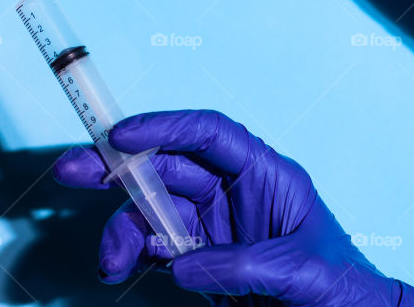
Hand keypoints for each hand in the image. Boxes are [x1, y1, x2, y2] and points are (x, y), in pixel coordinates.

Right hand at [53, 109, 413, 305]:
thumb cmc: (341, 285)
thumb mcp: (303, 272)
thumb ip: (245, 265)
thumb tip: (182, 264)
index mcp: (266, 173)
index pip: (210, 134)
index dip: (166, 128)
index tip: (120, 136)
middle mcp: (235, 190)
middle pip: (170, 165)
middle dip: (122, 166)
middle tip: (72, 170)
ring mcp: (215, 224)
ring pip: (155, 207)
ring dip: (123, 225)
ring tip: (110, 262)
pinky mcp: (200, 258)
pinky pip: (155, 243)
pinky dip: (132, 251)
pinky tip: (121, 268)